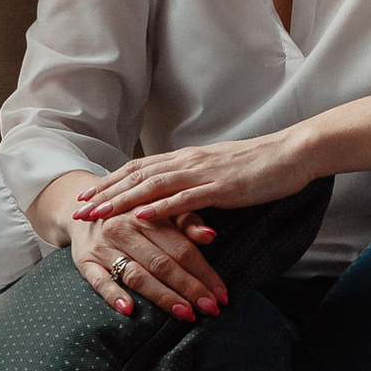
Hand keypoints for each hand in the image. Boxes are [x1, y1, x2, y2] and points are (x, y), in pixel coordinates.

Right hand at [66, 205, 227, 319]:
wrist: (82, 207)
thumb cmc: (131, 213)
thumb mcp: (159, 210)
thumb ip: (186, 221)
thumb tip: (210, 237)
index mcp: (146, 215)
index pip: (182, 248)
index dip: (204, 272)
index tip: (222, 294)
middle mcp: (124, 229)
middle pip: (162, 263)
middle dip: (190, 288)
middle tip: (211, 309)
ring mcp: (103, 247)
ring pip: (137, 274)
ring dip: (162, 296)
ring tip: (185, 313)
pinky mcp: (84, 261)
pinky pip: (98, 280)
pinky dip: (113, 294)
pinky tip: (129, 309)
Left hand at [75, 128, 314, 226]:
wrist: (291, 153)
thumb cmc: (259, 166)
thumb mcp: (219, 172)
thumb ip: (196, 181)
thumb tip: (177, 194)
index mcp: (187, 158)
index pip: (139, 167)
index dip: (111, 180)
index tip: (88, 193)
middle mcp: (188, 162)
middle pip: (137, 176)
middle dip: (105, 193)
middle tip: (78, 207)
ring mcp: (204, 174)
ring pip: (153, 186)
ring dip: (122, 201)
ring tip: (98, 214)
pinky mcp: (221, 188)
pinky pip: (185, 198)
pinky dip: (160, 208)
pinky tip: (141, 216)